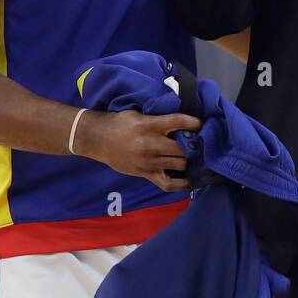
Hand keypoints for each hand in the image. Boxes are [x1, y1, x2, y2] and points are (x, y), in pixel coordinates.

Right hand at [74, 109, 200, 192]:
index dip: (194, 123)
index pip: (178, 121)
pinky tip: (188, 180)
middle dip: (193, 145)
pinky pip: (167, 183)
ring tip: (194, 156)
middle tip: (198, 142)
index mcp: (149, 125)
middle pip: (182, 148)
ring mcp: (148, 162)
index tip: (200, 124)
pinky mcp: (145, 174)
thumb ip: (157, 118)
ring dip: (188, 160)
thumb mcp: (137, 113)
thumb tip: (179, 120)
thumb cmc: (119, 123)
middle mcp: (150, 144)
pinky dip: (181, 184)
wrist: (97, 139)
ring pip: (179, 164)